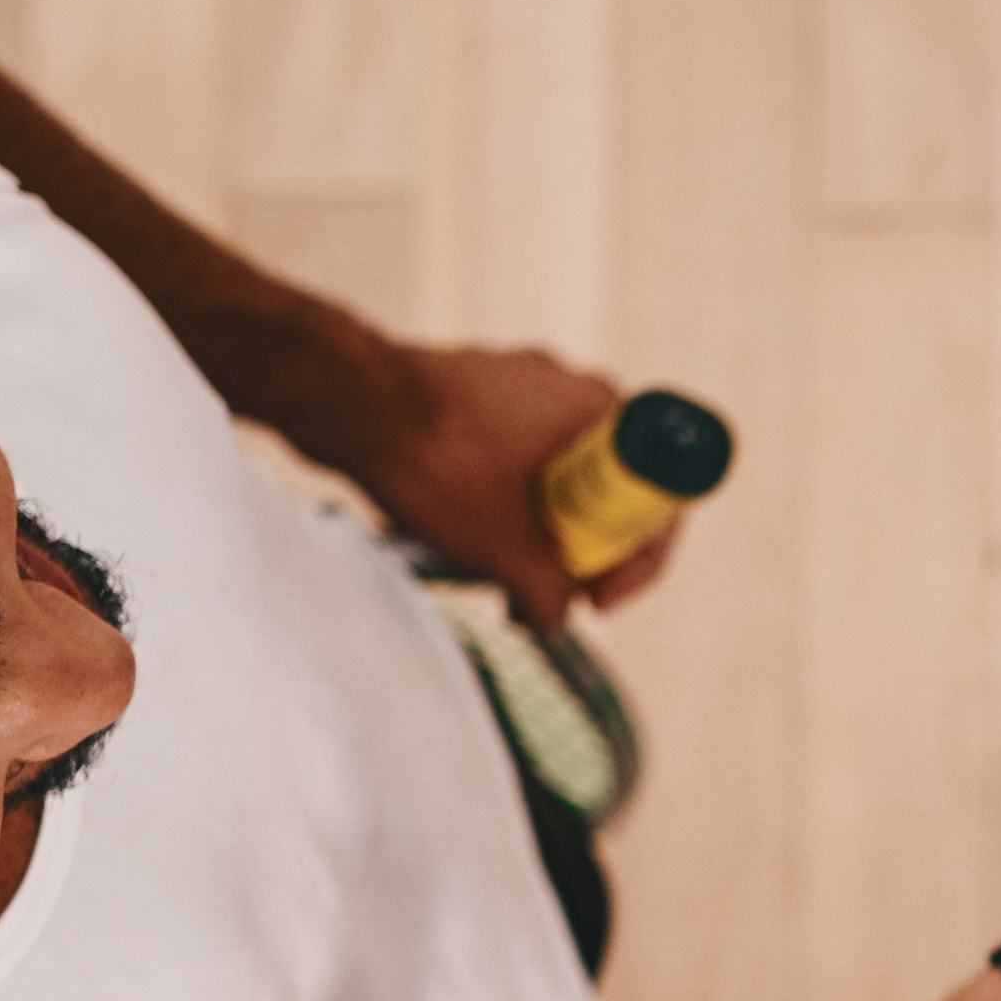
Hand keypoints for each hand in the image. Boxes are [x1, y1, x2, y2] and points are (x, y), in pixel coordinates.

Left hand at [346, 337, 672, 634]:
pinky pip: (502, 455)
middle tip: (546, 589)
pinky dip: (492, 499)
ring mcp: (512, 381)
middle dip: (575, 548)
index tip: (598, 598)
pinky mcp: (465, 387)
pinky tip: (454, 533)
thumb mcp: (505, 551)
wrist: (346, 402)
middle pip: (600, 486)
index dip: (635, 561)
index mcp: (599, 410)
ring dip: (529, 528)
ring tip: (489, 569)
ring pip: (546, 473)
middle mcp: (564, 385)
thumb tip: (551, 619)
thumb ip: (548, 596)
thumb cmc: (437, 461)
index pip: (654, 494)